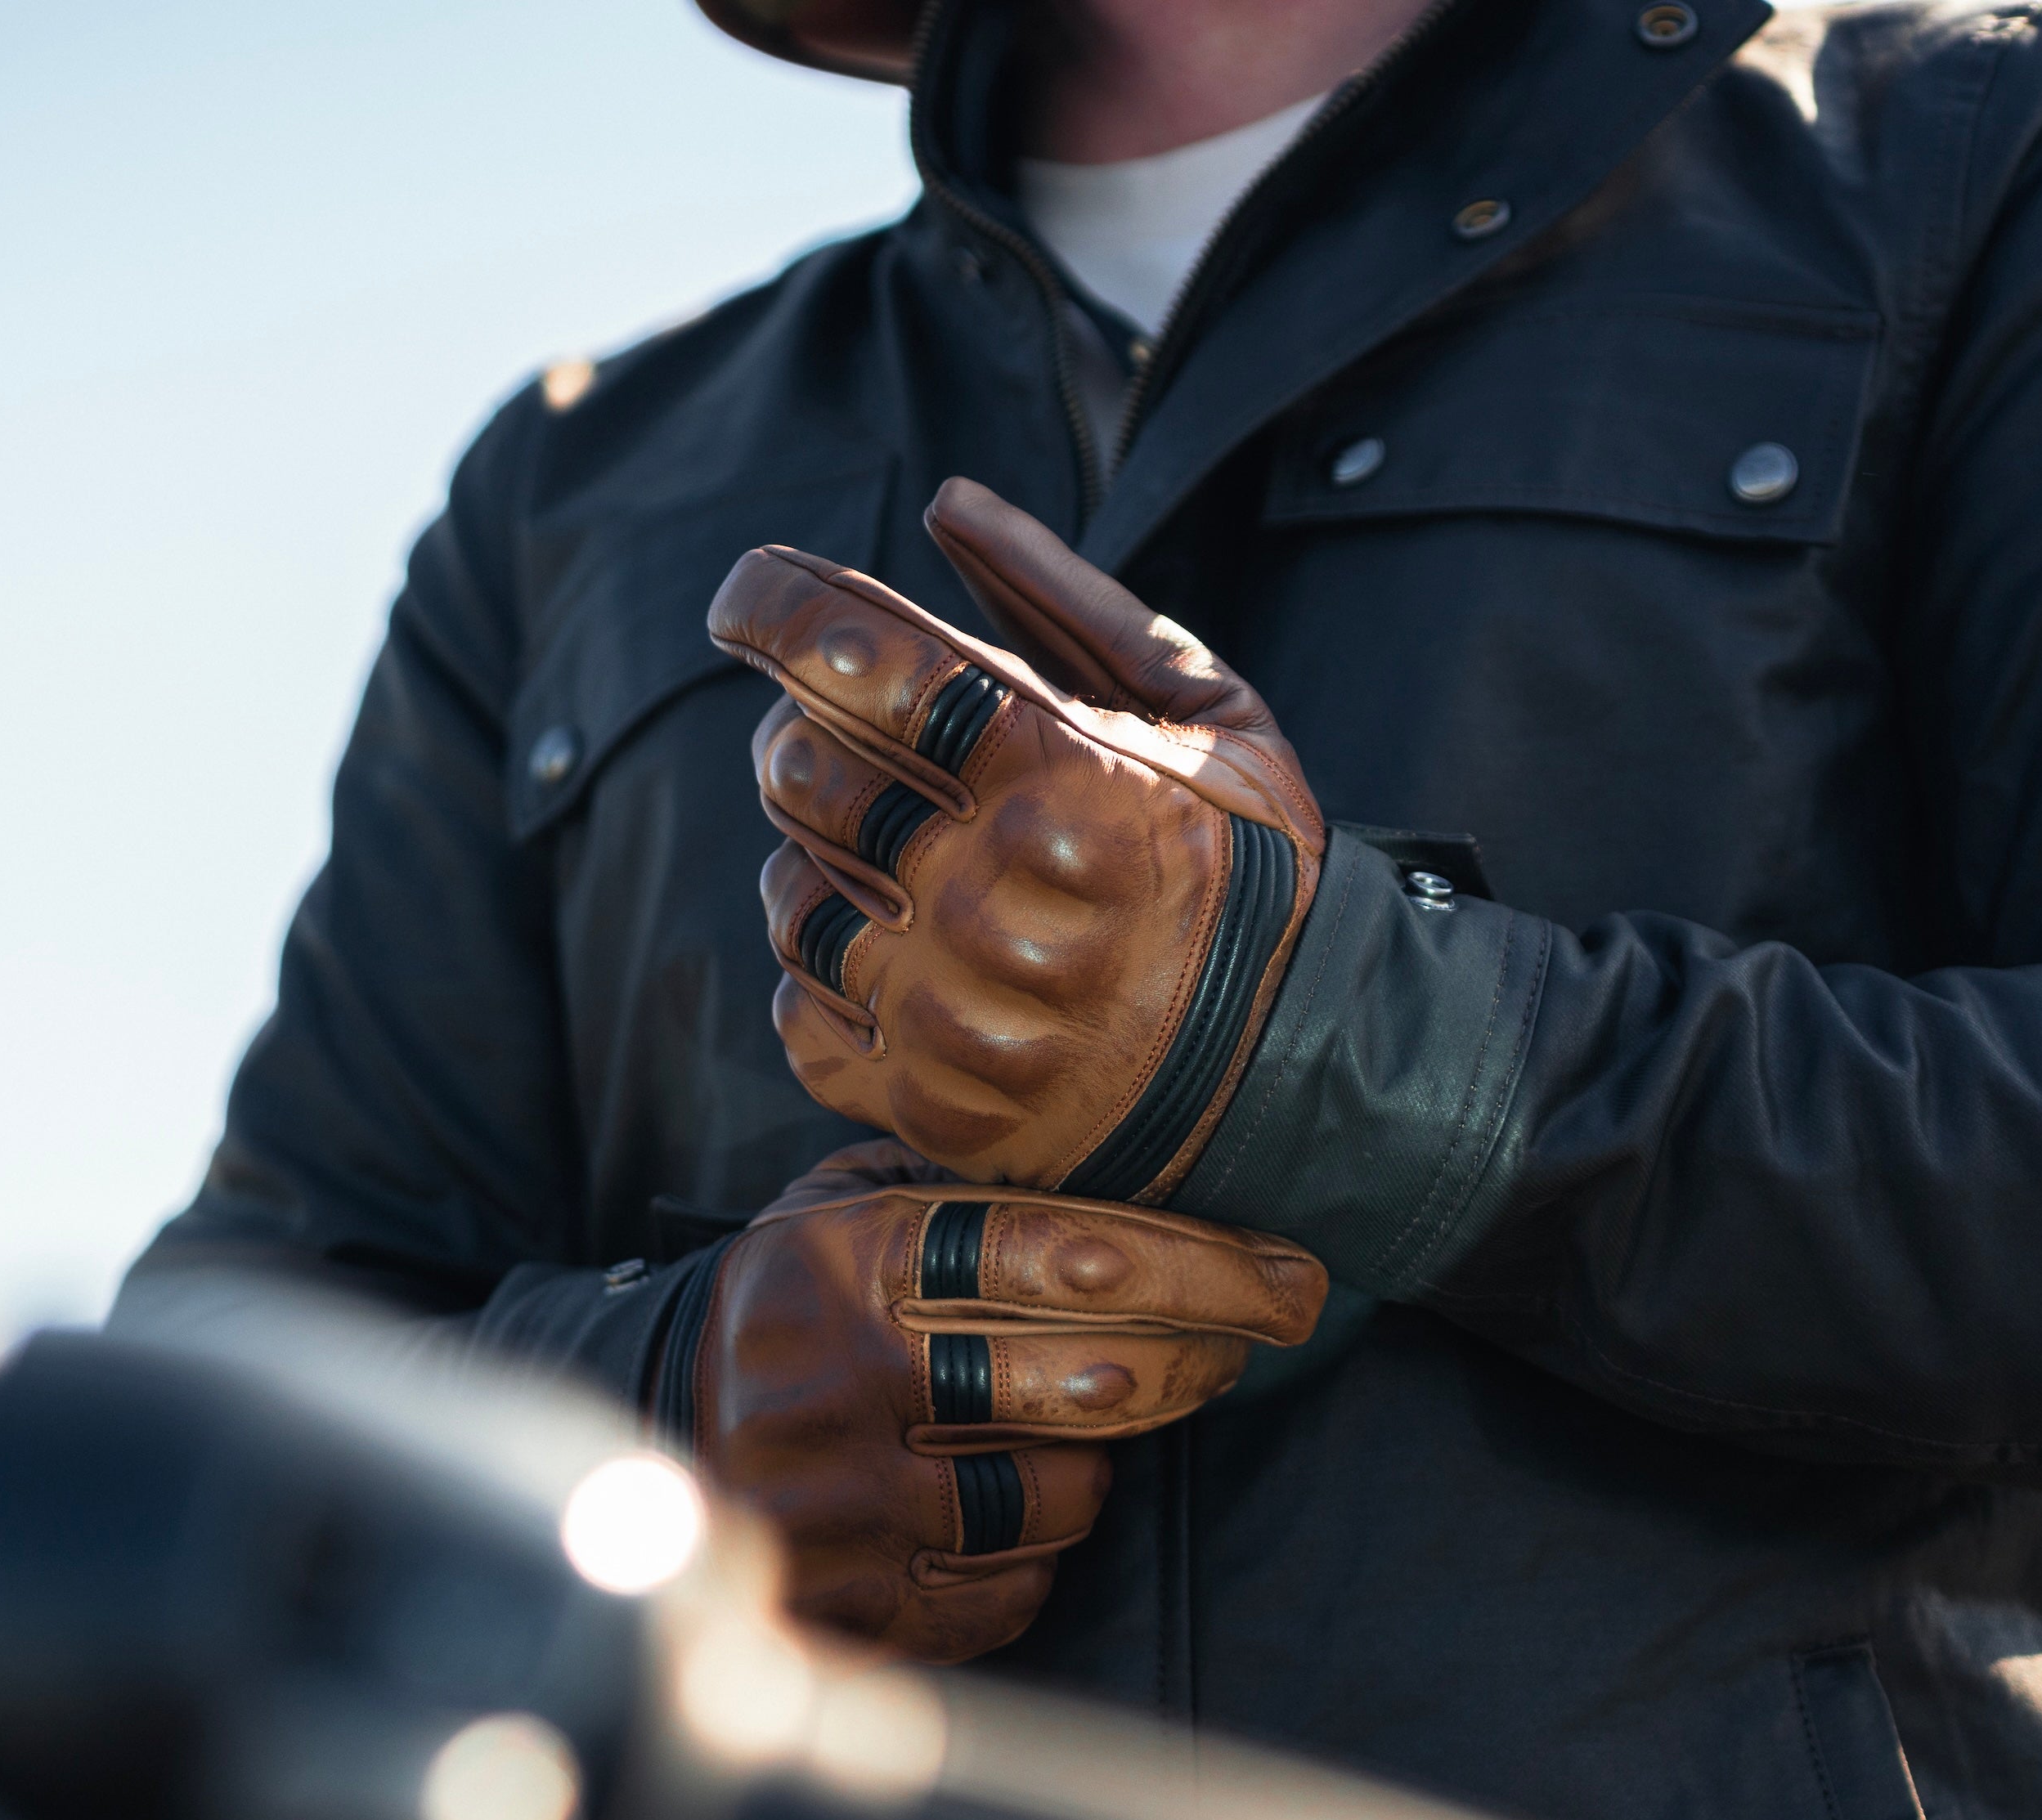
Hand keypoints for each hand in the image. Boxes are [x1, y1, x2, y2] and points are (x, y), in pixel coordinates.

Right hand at [691, 1140, 1324, 1660]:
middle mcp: (845, 1376)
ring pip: (1071, 1492)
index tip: (1291, 1277)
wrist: (658, 1439)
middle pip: (1096, 1377)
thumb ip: (963, 1183)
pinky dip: (1031, 1550)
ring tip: (1057, 1423)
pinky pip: (1020, 1584)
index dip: (1204, 1267)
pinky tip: (993, 1505)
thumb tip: (1147, 1173)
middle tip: (1241, 1341)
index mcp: (851, 1257)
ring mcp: (849, 1500)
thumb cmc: (794, 1304)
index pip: (1067, 1254)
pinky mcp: (860, 1602)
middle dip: (1200, 1359)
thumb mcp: (843, 1203)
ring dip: (1097, 1462)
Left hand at [706, 477, 1326, 1200]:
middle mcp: (992, 896)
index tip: (746, 591)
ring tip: (893, 846)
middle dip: (807, 727)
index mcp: (1067, 780)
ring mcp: (946, 1009)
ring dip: (819, 848)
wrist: (1295, 1076)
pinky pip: (796, 1000)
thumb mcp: (1204, 712)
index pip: (867, 661)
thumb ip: (1067, 600)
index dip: (778, 607)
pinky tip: (896, 947)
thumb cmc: (1251, 871)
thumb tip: (946, 500)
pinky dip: (826, 963)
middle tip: (855, 730)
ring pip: (786, 884)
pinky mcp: (917, 1098)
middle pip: (802, 766)